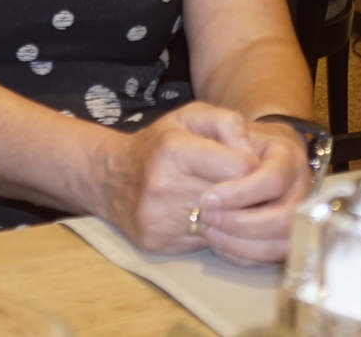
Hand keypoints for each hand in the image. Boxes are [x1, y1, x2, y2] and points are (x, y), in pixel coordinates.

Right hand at [92, 102, 260, 255]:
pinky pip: (203, 243)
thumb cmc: (159, 144)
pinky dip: (212, 233)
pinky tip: (205, 219)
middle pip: (234, 200)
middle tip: (244, 189)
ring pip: (222, 227)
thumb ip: (227, 122)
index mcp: (174, 148)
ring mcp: (158, 217)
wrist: (108, 176)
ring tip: (225, 203)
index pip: (241, 168)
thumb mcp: (190, 117)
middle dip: (247, 196)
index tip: (247, 167)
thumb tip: (251, 152)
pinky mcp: (156, 241)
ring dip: (231, 217)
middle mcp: (163, 184)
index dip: (252, 168)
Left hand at [193, 121, 310, 265]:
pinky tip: (219, 242)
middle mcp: (300, 187)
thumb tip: (240, 157)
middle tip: (206, 218)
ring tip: (209, 231)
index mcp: (287, 155)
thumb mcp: (219, 121)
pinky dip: (245, 254)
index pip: (272, 180)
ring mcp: (298, 213)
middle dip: (241, 223)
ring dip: (242, 243)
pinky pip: (273, 256)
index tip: (207, 198)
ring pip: (282, 243)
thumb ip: (226, 126)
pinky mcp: (288, 235)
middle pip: (284, 218)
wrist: (247, 150)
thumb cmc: (228, 138)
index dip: (240, 193)